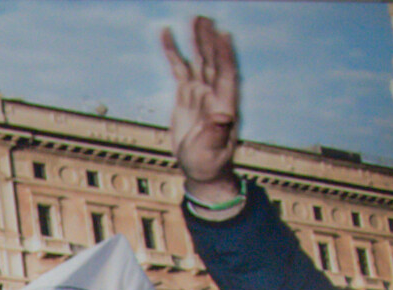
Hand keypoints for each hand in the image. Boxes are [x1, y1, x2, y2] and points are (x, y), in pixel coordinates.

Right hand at [161, 15, 242, 198]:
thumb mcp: (212, 150)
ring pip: (198, 59)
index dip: (225, 55)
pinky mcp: (185, 95)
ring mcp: (199, 92)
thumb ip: (217, 133)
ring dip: (196, 40)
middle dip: (209, 39)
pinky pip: (179, 69)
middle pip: (212, 60)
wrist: (202, 168)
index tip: (222, 35)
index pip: (226, 72)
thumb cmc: (210, 162)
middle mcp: (213, 93)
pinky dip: (173, 53)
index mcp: (223, 103)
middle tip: (203, 19)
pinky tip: (166, 36)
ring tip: (194, 19)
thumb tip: (223, 118)